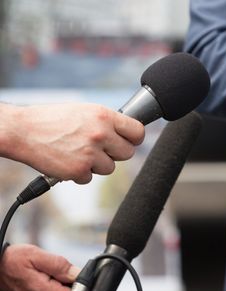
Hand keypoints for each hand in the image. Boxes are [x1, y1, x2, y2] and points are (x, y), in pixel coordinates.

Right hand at [0, 103, 144, 183]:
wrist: (22, 131)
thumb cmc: (51, 120)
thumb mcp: (84, 111)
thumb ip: (105, 122)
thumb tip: (124, 132)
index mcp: (104, 116)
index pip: (138, 132)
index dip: (134, 138)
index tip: (129, 141)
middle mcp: (101, 134)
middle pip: (127, 153)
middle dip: (115, 153)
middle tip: (99, 149)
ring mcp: (91, 154)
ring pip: (110, 168)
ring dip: (97, 164)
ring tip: (77, 152)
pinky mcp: (79, 170)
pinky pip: (90, 178)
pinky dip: (80, 173)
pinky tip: (67, 160)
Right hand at [0, 244, 79, 290]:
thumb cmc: (9, 263)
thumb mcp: (36, 256)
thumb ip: (60, 265)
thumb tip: (78, 274)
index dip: (77, 280)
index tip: (68, 272)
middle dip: (66, 282)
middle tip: (51, 272)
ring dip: (58, 286)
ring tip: (44, 277)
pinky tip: (41, 283)